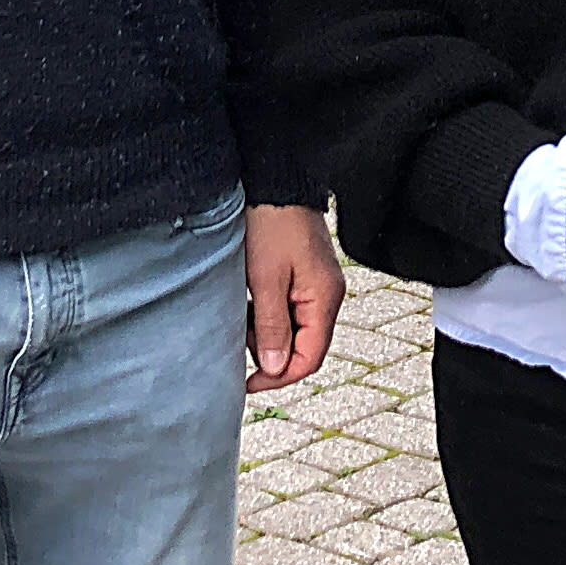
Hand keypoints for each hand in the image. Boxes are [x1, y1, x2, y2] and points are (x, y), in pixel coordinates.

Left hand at [244, 205, 344, 392]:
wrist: (276, 182)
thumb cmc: (272, 224)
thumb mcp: (266, 280)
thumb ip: (272, 326)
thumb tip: (274, 368)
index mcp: (324, 299)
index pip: (309, 358)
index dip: (279, 377)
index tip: (249, 382)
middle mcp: (326, 295)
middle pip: (304, 346)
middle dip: (271, 353)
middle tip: (239, 341)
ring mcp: (316, 285)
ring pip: (293, 329)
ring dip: (267, 332)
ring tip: (242, 315)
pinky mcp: (303, 275)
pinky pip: (289, 309)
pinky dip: (268, 314)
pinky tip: (249, 302)